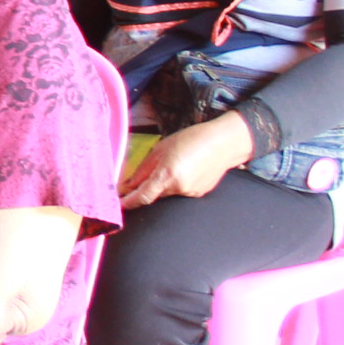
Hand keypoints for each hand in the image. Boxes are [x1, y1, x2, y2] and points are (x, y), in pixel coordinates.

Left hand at [122, 113, 251, 206]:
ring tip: (172, 166)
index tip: (118, 204)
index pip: (142, 197)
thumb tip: (127, 185)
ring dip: (161, 186)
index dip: (128, 203)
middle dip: (144, 190)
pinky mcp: (200, 194)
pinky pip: (180, 193)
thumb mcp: (160, 149)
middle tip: (142, 177)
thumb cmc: (191, 139)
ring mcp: (191, 193)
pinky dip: (175, 186)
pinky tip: (183, 170)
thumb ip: (142, 170)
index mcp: (167, 175)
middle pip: (153, 196)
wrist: (224, 143)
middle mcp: (179, 188)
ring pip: (166, 195)